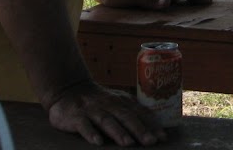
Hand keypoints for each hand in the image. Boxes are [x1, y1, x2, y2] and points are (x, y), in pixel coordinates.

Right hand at [47, 80, 166, 146]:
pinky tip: (98, 142)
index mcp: (122, 101)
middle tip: (151, 142)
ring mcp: (92, 110)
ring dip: (118, 132)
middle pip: (126, 117)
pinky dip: (91, 133)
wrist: (68, 89)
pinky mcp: (76, 117)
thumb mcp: (117, 102)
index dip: (152, 124)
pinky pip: (84, 126)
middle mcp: (109, 104)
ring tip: (129, 144)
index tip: (163, 137)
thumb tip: (155, 129)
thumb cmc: (99, 101)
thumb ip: (132, 112)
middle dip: (139, 129)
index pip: (140, 113)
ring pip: (107, 121)